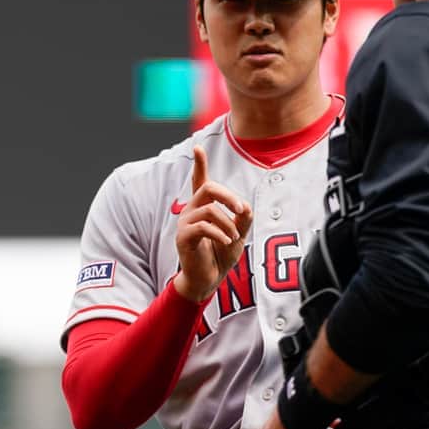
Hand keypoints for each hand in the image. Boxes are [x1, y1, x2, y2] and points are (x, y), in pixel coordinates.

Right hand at [173, 146, 253, 302]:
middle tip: (241, 210)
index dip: (199, 164)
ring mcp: (185, 223)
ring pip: (209, 208)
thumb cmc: (220, 256)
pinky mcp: (183, 237)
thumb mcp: (238, 235)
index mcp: (204, 207)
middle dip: (228, 196)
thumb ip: (242, 219)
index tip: (198, 148)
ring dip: (227, 222)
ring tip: (233, 238)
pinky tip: (226, 242)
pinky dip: (218, 233)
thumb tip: (245, 206)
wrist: (207, 280)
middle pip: (209, 187)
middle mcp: (192, 210)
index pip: (200, 180)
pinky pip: (202, 226)